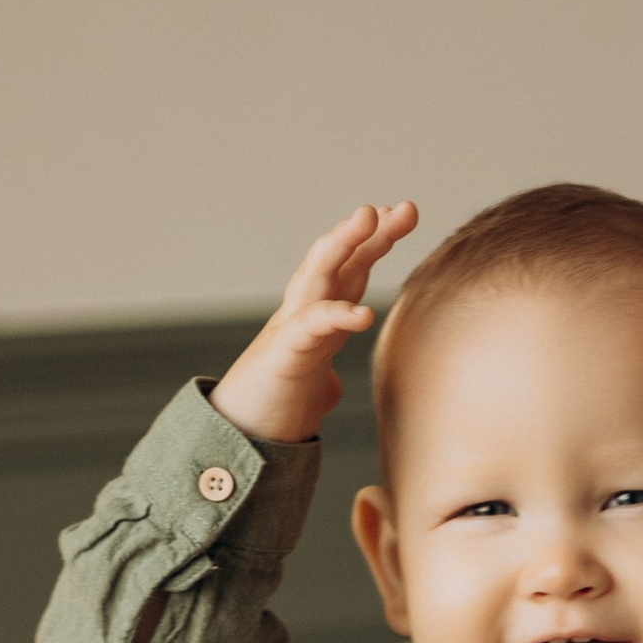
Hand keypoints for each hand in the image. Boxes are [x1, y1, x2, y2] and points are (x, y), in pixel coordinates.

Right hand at [208, 202, 418, 443]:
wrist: (238, 435)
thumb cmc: (273, 405)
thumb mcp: (310, 387)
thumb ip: (323, 376)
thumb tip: (332, 387)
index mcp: (316, 316)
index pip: (348, 268)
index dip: (375, 240)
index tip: (404, 214)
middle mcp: (302, 311)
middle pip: (336, 259)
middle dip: (367, 230)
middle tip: (403, 207)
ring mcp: (290, 328)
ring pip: (317, 273)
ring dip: (343, 242)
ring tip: (372, 217)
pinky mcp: (283, 356)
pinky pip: (309, 328)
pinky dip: (335, 316)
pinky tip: (363, 313)